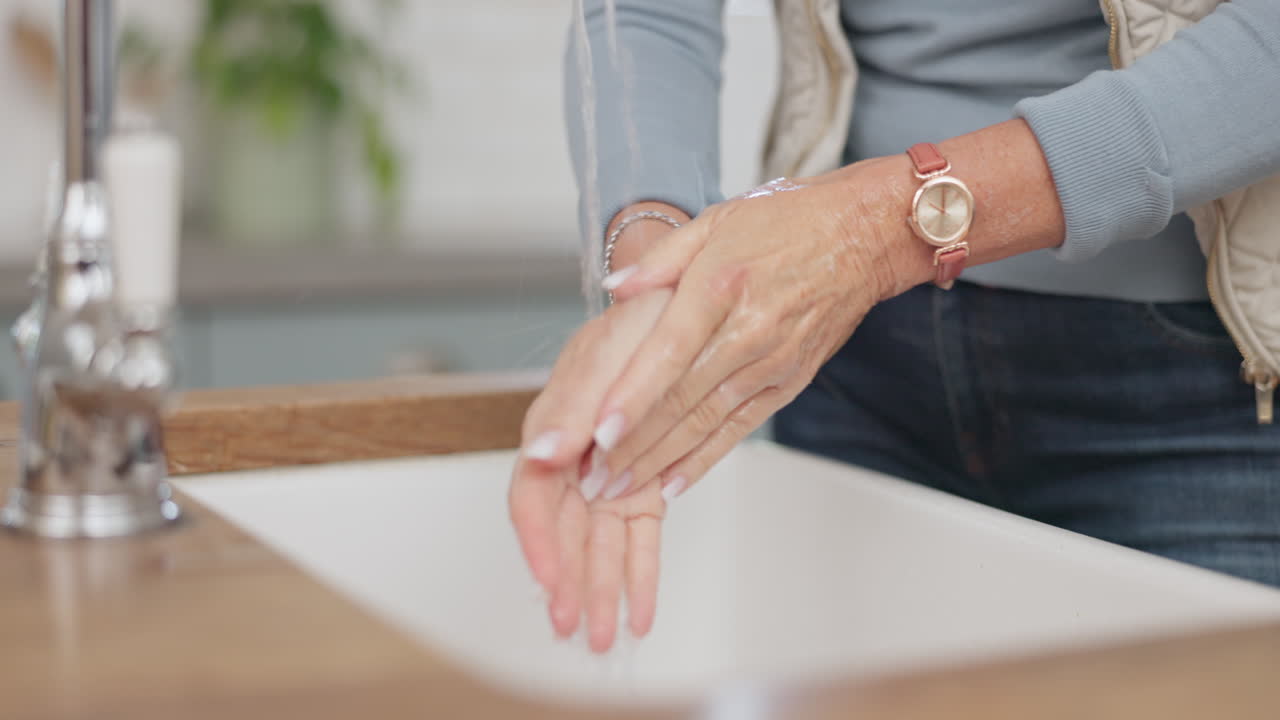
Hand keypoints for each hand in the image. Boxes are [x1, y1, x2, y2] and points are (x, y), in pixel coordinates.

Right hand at [510, 289, 675, 652]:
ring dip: (602, 589)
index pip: (533, 496)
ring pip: (599, 543)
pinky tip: (641, 609)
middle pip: (564, 532)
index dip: (539, 542)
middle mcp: (575, 457)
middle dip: (571, 583)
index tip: (552, 579)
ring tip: (606, 636)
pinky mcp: (641, 483)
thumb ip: (573, 406)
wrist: (681, 305)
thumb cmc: (639, 319)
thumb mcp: (608, 352)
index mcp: (554, 425)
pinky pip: (638, 536)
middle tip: (577, 628)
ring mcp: (607, 473)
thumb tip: (542, 452)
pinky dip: (640, 572)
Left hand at [581, 164, 910, 501]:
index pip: (669, 352)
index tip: (600, 430)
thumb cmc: (790, 222)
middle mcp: (749, 330)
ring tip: (617, 488)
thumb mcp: (717, 220)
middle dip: (633, 444)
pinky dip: (703, 458)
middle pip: (681, 399)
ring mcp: (771, 362)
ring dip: (659, 460)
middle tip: (591, 477)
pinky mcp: (788, 382)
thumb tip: (615, 287)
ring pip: (706, 422)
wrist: (864, 236)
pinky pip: (739, 429)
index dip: (633, 396)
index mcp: (721, 285)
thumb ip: (661, 259)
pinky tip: (671, 482)